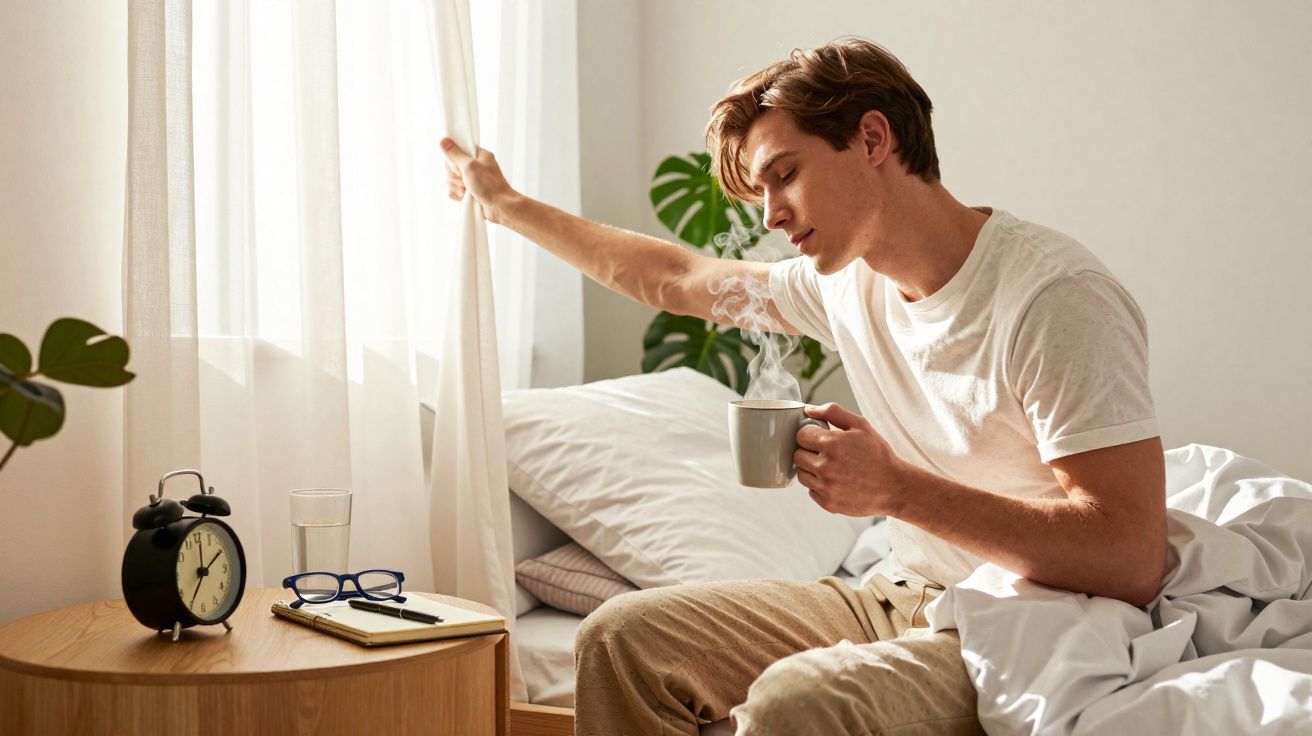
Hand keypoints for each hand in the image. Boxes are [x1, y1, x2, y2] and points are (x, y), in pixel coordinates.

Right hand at [439, 137, 516, 224]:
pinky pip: (453, 190)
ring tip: (467, 191)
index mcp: (478, 155)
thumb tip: (443, 139)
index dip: (455, 160)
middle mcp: (475, 166)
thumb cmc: (489, 185)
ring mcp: (472, 180)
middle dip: (455, 176)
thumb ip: (455, 154)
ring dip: (456, 186)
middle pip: (451, 166)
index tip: (460, 167)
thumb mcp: (470, 166)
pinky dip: (457, 194)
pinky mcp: (469, 192)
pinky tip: (464, 197)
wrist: (500, 207)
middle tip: (465, 180)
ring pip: (451, 179)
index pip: (457, 150)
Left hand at [795, 402, 909, 516]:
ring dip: (812, 469)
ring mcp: (826, 487)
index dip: (810, 434)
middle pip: (798, 455)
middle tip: (826, 453)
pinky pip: (811, 490)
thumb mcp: (861, 425)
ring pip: (802, 474)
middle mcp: (825, 466)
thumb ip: (833, 412)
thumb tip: (809, 409)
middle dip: (809, 451)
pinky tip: (836, 481)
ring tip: (832, 467)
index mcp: (832, 444)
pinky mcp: (828, 503)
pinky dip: (820, 485)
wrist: (894, 487)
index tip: (820, 437)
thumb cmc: (878, 454)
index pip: (801, 435)